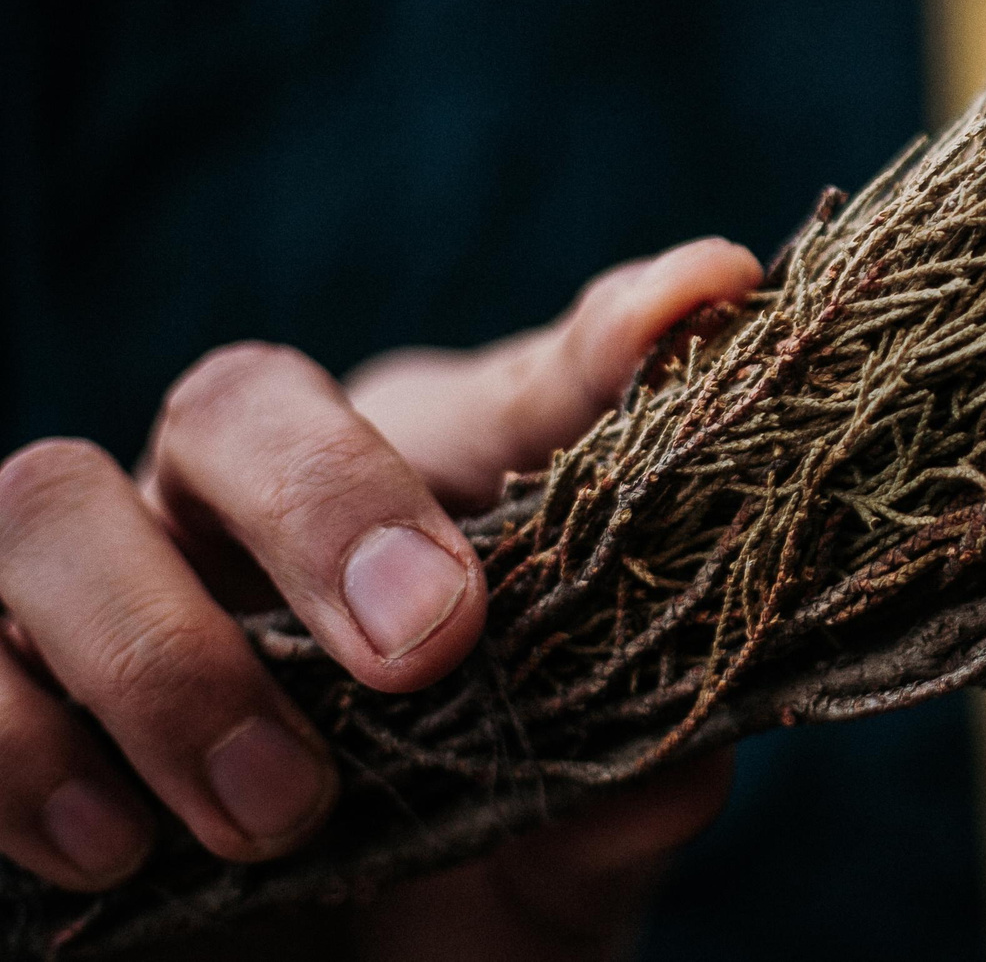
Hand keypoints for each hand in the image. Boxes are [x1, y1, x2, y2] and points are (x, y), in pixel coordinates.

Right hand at [0, 239, 762, 958]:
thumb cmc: (452, 899)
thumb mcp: (554, 863)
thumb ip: (613, 804)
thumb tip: (678, 764)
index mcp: (428, 504)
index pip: (520, 385)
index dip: (608, 337)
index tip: (702, 301)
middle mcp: (247, 517)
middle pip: (239, 400)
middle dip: (326, 500)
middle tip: (427, 647)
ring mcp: (96, 596)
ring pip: (47, 502)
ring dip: (161, 654)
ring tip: (277, 812)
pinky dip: (13, 745)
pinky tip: (113, 849)